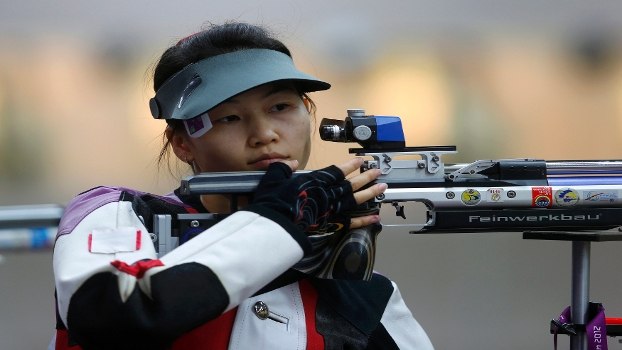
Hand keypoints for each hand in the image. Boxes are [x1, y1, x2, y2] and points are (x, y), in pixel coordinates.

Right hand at [252, 158, 385, 232]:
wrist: (275, 225)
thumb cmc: (273, 202)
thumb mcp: (273, 178)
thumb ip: (283, 168)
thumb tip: (291, 164)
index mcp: (315, 180)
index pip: (336, 171)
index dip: (350, 165)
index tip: (360, 161)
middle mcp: (327, 193)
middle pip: (351, 184)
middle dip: (366, 177)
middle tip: (378, 172)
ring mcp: (331, 209)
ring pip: (355, 200)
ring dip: (370, 193)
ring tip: (383, 187)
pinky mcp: (331, 224)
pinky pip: (351, 222)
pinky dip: (365, 220)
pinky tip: (376, 217)